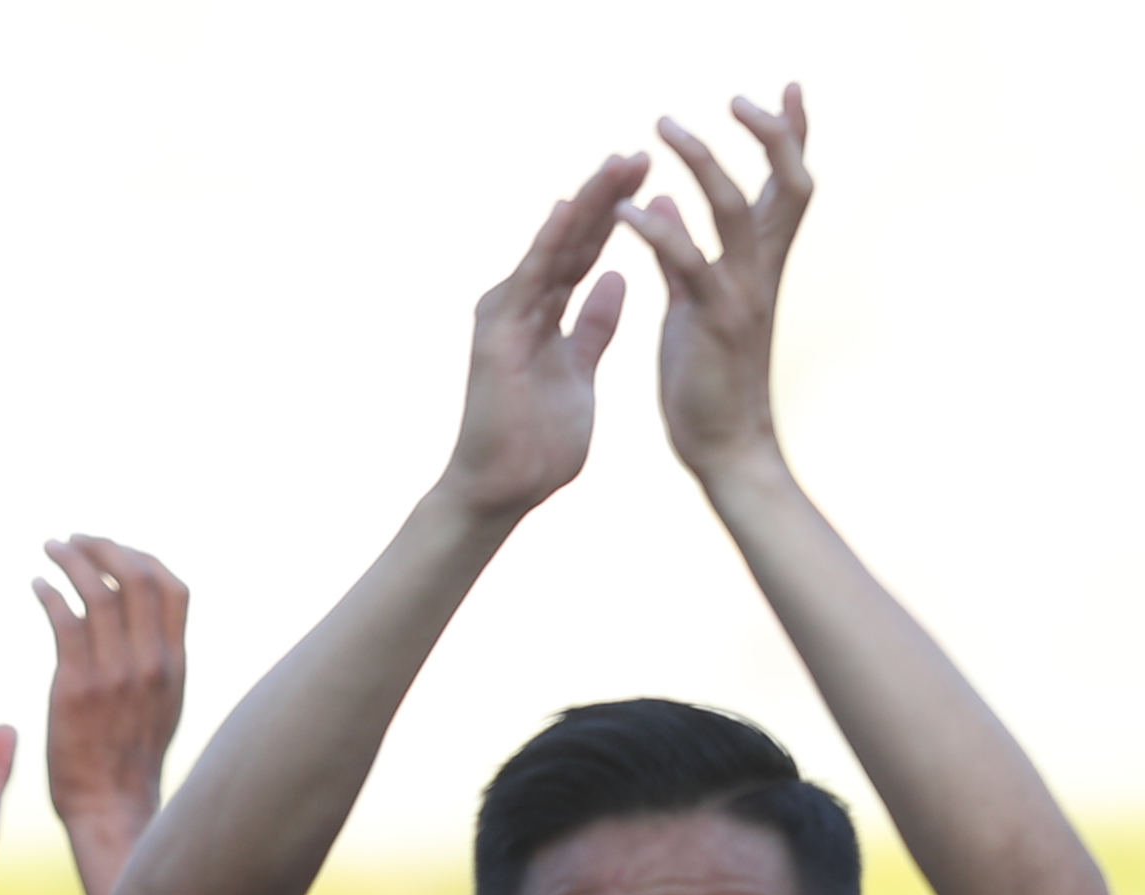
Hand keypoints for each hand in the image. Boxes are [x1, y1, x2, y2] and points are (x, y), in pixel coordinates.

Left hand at [33, 536, 188, 894]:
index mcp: (175, 665)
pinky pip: (64, 618)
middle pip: (138, 576)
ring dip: (71, 559)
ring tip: (49, 549)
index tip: (112, 552)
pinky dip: (49, 592)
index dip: (141, 557)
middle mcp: (152, 663)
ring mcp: (116, 674)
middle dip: (104, 546)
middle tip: (74, 539)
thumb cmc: (129, 763)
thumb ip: (157, 663)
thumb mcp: (162, 707)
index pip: (172, 586)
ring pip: (99, 590)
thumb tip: (147, 626)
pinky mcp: (76, 686)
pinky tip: (34, 586)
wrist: (111, 811)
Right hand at [442, 154, 644, 522]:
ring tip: (619, 164)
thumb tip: (617, 279)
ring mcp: (507, 314)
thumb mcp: (580, 373)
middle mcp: (523, 303)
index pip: (585, 252)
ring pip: (553, 248)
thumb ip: (594, 326)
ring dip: (586, 205)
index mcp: (546, 313)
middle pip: (570, 238)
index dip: (615, 215)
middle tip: (639, 153)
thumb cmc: (538, 444)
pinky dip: (549, 245)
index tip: (646, 178)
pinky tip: (571, 211)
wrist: (503, 490)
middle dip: (605, 196)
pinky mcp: (498, 334)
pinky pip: (530, 280)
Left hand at [625, 86, 813, 487]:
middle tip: (737, 98)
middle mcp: (763, 274)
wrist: (728, 451)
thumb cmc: (711, 382)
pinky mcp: (712, 323)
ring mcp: (742, 296)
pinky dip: (655, 230)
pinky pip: (685, 262)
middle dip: (772, 134)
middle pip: (788, 185)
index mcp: (763, 267)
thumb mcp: (696, 306)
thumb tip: (665, 206)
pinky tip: (624, 210)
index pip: (789, 188)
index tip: (787, 88)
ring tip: (662, 127)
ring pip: (733, 209)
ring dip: (699, 161)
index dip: (793, 137)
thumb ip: (685, 253)